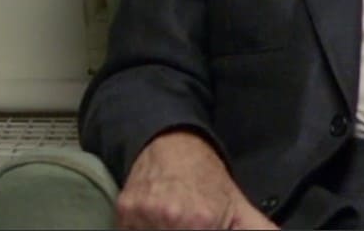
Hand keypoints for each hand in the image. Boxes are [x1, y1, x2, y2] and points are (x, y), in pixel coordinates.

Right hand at [115, 130, 277, 229]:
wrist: (173, 141)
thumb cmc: (207, 178)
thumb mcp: (240, 207)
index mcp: (203, 220)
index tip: (210, 226)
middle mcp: (171, 218)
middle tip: (194, 222)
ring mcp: (144, 215)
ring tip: (176, 221)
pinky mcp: (124, 212)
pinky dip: (145, 229)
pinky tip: (157, 221)